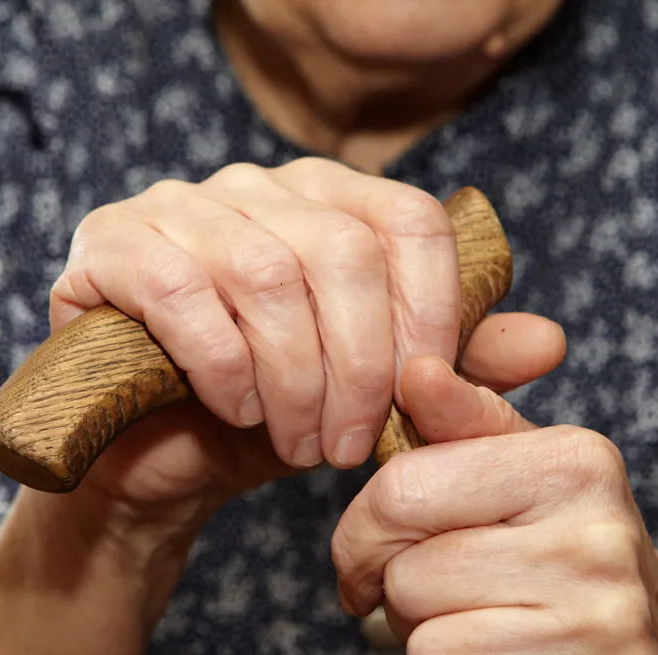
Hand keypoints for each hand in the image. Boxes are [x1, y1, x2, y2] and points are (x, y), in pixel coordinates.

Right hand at [46, 157, 563, 544]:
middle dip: (361, 365)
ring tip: (301, 442)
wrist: (159, 465)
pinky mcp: (110, 245)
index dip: (432, 311)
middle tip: (353, 445)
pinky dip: (224, 366)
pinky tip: (235, 410)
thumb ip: (456, 369)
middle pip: (341, 248)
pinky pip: (182, 291)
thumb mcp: (376, 399)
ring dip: (295, 378)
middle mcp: (257, 185)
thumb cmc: (274, 419)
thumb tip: (548, 341)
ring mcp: (178, 206)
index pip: (407, 220)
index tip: (426, 393)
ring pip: (267, 271)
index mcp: (330, 201)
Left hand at [331, 357, 657, 654]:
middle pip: (408, 580)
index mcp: (576, 467)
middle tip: (465, 609)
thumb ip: (466, 425)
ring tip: (496, 654)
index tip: (376, 558)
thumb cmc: (576, 565)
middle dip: (412, 605)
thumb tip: (416, 370)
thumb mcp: (531, 478)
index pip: (401, 491)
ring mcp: (606, 640)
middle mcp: (599, 546)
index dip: (363, 536)